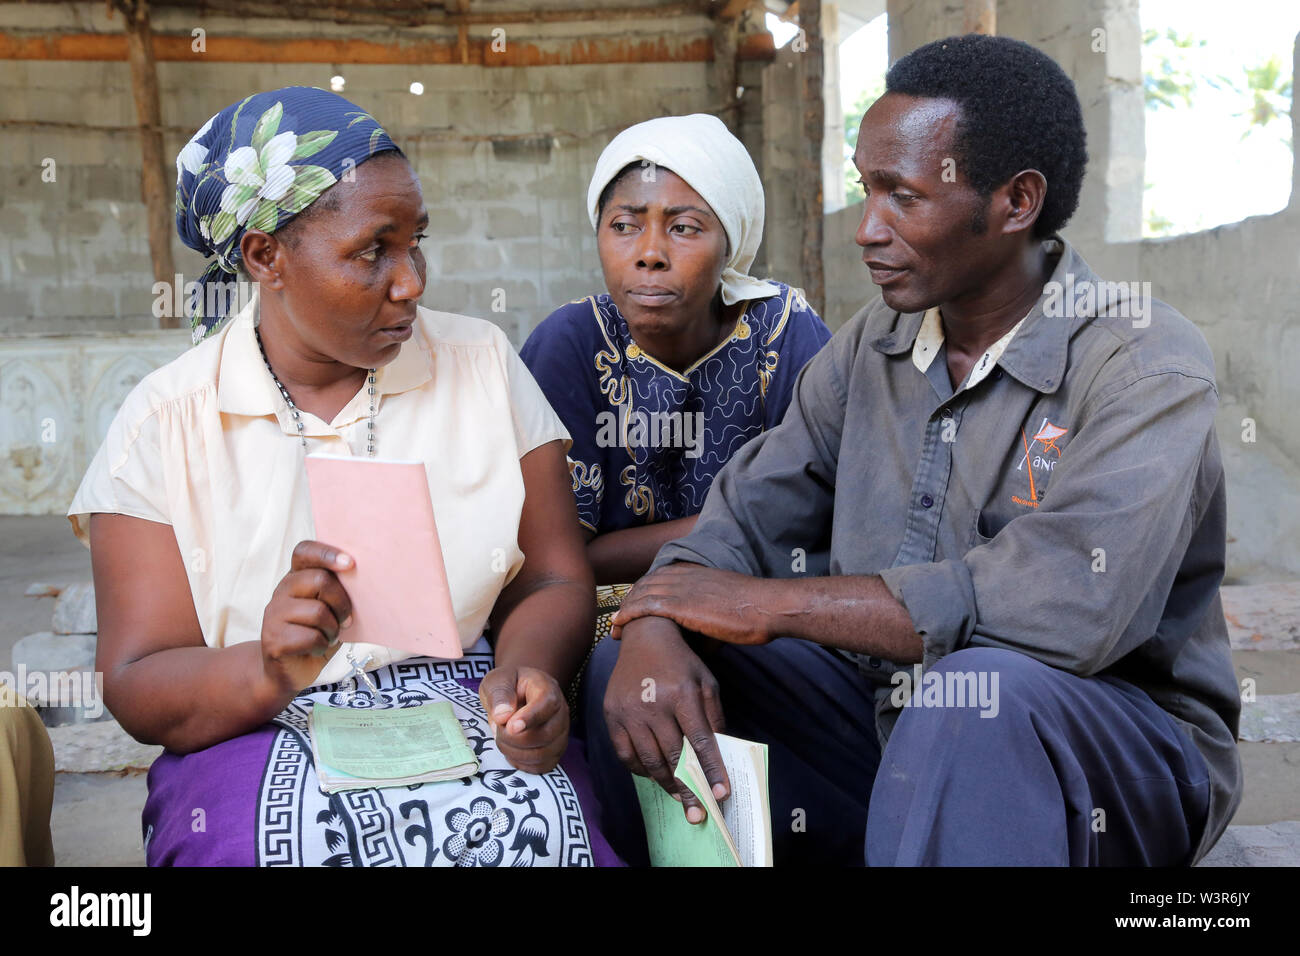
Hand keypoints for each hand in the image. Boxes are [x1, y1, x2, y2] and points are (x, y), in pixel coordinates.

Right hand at [260, 540, 354, 692]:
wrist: (289, 672)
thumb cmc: (317, 635)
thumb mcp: (331, 609)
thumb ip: (338, 592)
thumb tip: (367, 580)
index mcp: (296, 578)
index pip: (304, 551)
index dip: (327, 553)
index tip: (350, 564)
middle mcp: (281, 591)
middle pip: (319, 580)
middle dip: (342, 603)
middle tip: (345, 620)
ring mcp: (273, 615)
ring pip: (317, 611)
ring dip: (332, 629)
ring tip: (328, 636)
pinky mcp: (273, 639)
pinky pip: (310, 637)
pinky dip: (322, 645)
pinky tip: (316, 648)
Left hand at [479, 666, 568, 774]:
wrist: (520, 692)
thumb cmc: (509, 685)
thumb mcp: (498, 680)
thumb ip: (499, 694)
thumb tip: (503, 716)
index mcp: (547, 689)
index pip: (546, 705)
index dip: (529, 718)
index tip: (510, 727)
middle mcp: (561, 711)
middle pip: (545, 735)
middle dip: (514, 739)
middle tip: (498, 729)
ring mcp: (561, 733)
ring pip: (544, 754)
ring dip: (515, 753)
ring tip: (502, 739)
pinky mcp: (556, 750)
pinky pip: (543, 766)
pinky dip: (523, 763)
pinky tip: (512, 750)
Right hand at [603, 616, 729, 824]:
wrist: (644, 636)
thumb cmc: (681, 662)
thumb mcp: (706, 682)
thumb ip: (714, 718)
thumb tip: (718, 756)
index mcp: (681, 693)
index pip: (701, 741)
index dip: (711, 771)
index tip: (721, 795)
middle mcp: (652, 703)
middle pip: (673, 757)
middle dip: (688, 789)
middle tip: (698, 813)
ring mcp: (628, 710)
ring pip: (648, 760)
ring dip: (666, 784)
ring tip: (679, 798)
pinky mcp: (611, 713)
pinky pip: (625, 753)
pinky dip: (640, 770)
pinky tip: (655, 776)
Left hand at [611, 564, 779, 645]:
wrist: (767, 606)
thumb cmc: (756, 612)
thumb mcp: (727, 609)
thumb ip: (708, 620)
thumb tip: (699, 646)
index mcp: (697, 573)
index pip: (660, 578)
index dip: (644, 592)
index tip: (634, 607)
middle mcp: (686, 576)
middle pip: (646, 584)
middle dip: (630, 601)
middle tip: (619, 620)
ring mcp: (683, 588)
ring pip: (642, 594)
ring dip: (625, 610)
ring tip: (615, 627)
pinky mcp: (682, 604)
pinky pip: (646, 606)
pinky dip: (629, 614)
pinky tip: (619, 625)